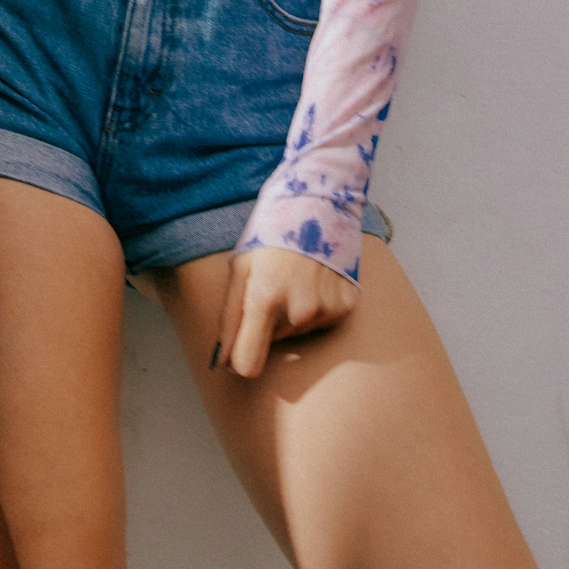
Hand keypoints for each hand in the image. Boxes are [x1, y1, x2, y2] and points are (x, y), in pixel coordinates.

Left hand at [213, 245, 356, 378]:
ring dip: (291, 313)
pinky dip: (315, 306)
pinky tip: (314, 279)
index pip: (248, 365)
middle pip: (274, 344)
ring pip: (297, 332)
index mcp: (264, 299)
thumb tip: (222, 363)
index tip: (239, 351)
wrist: (316, 203)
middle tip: (271, 287)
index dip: (240, 362)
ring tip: (293, 279)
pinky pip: (321, 322)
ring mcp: (325, 310)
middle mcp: (298, 311)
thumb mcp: (239, 269)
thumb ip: (228, 319)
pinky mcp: (346, 307)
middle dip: (267, 324)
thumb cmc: (270, 235)